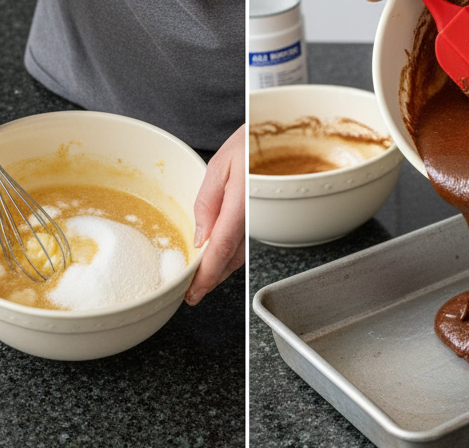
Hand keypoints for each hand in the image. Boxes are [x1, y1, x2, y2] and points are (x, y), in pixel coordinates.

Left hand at [186, 125, 244, 305]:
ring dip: (220, 272)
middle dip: (210, 281)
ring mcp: (259, 221)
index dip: (205, 277)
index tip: (192, 293)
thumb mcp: (221, 163)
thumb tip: (199, 239)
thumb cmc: (250, 140)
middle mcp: (253, 218)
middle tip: (192, 295)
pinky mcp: (260, 220)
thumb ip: (207, 203)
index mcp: (240, 204)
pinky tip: (219, 261)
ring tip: (202, 282)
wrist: (277, 132)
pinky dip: (229, 258)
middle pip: (229, 260)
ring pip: (237, 256)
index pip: (220, 250)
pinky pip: (244, 245)